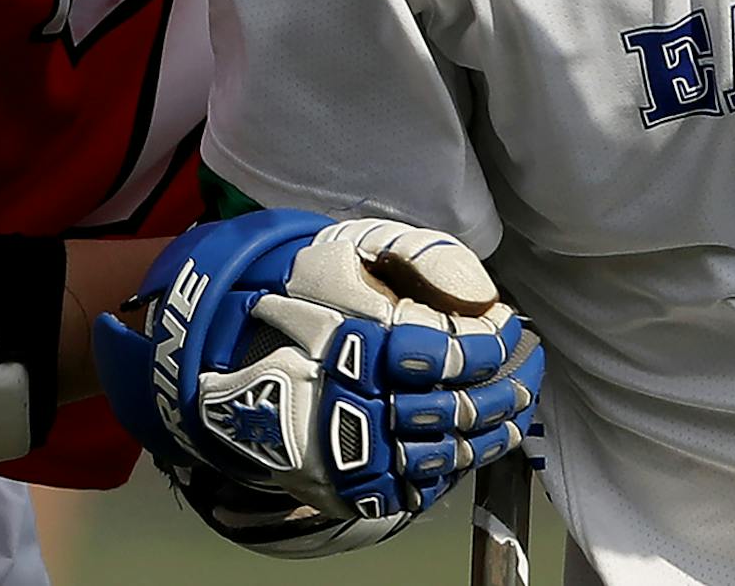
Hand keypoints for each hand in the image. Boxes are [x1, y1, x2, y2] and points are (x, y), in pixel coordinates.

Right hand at [93, 210, 541, 538]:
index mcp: (354, 339)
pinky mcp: (330, 482)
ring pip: (435, 456)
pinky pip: (404, 486)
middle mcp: (346, 400)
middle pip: (450, 411)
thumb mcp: (349, 248)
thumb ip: (418, 259)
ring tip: (515, 412)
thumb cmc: (288, 285)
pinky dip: (445, 469)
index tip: (514, 332)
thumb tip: (479, 295)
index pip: (445, 353)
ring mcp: (337, 451)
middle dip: (503, 393)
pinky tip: (468, 446)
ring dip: (487, 435)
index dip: (489, 346)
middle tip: (531, 372)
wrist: (202, 346)